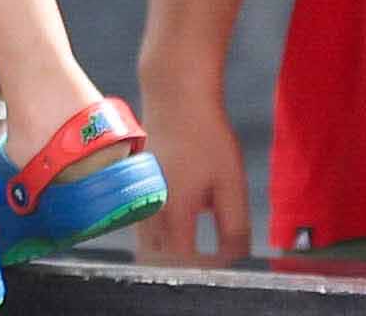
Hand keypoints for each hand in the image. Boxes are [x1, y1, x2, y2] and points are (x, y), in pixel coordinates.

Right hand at [136, 47, 251, 263]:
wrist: (175, 96)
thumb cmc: (206, 135)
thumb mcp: (231, 180)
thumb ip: (234, 224)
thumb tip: (234, 256)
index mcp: (176, 210)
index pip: (185, 263)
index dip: (205, 269)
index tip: (223, 258)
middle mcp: (150, 211)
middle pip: (160, 262)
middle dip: (184, 266)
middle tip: (208, 255)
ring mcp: (136, 201)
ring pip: (147, 248)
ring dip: (168, 253)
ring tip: (194, 237)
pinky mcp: (131, 193)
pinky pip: (142, 230)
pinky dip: (158, 236)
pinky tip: (178, 216)